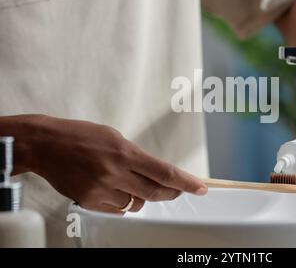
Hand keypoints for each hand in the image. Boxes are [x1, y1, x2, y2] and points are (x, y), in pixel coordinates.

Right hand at [17, 115, 207, 213]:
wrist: (45, 144)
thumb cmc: (81, 136)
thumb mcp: (115, 137)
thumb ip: (135, 156)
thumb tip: (154, 174)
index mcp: (125, 152)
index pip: (165, 172)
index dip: (186, 182)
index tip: (200, 188)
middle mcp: (116, 172)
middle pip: (155, 193)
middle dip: (170, 193)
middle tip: (176, 191)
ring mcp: (102, 189)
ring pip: (135, 204)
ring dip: (140, 197)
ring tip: (128, 183)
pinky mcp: (89, 201)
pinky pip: (116, 210)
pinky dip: (120, 202)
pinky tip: (111, 189)